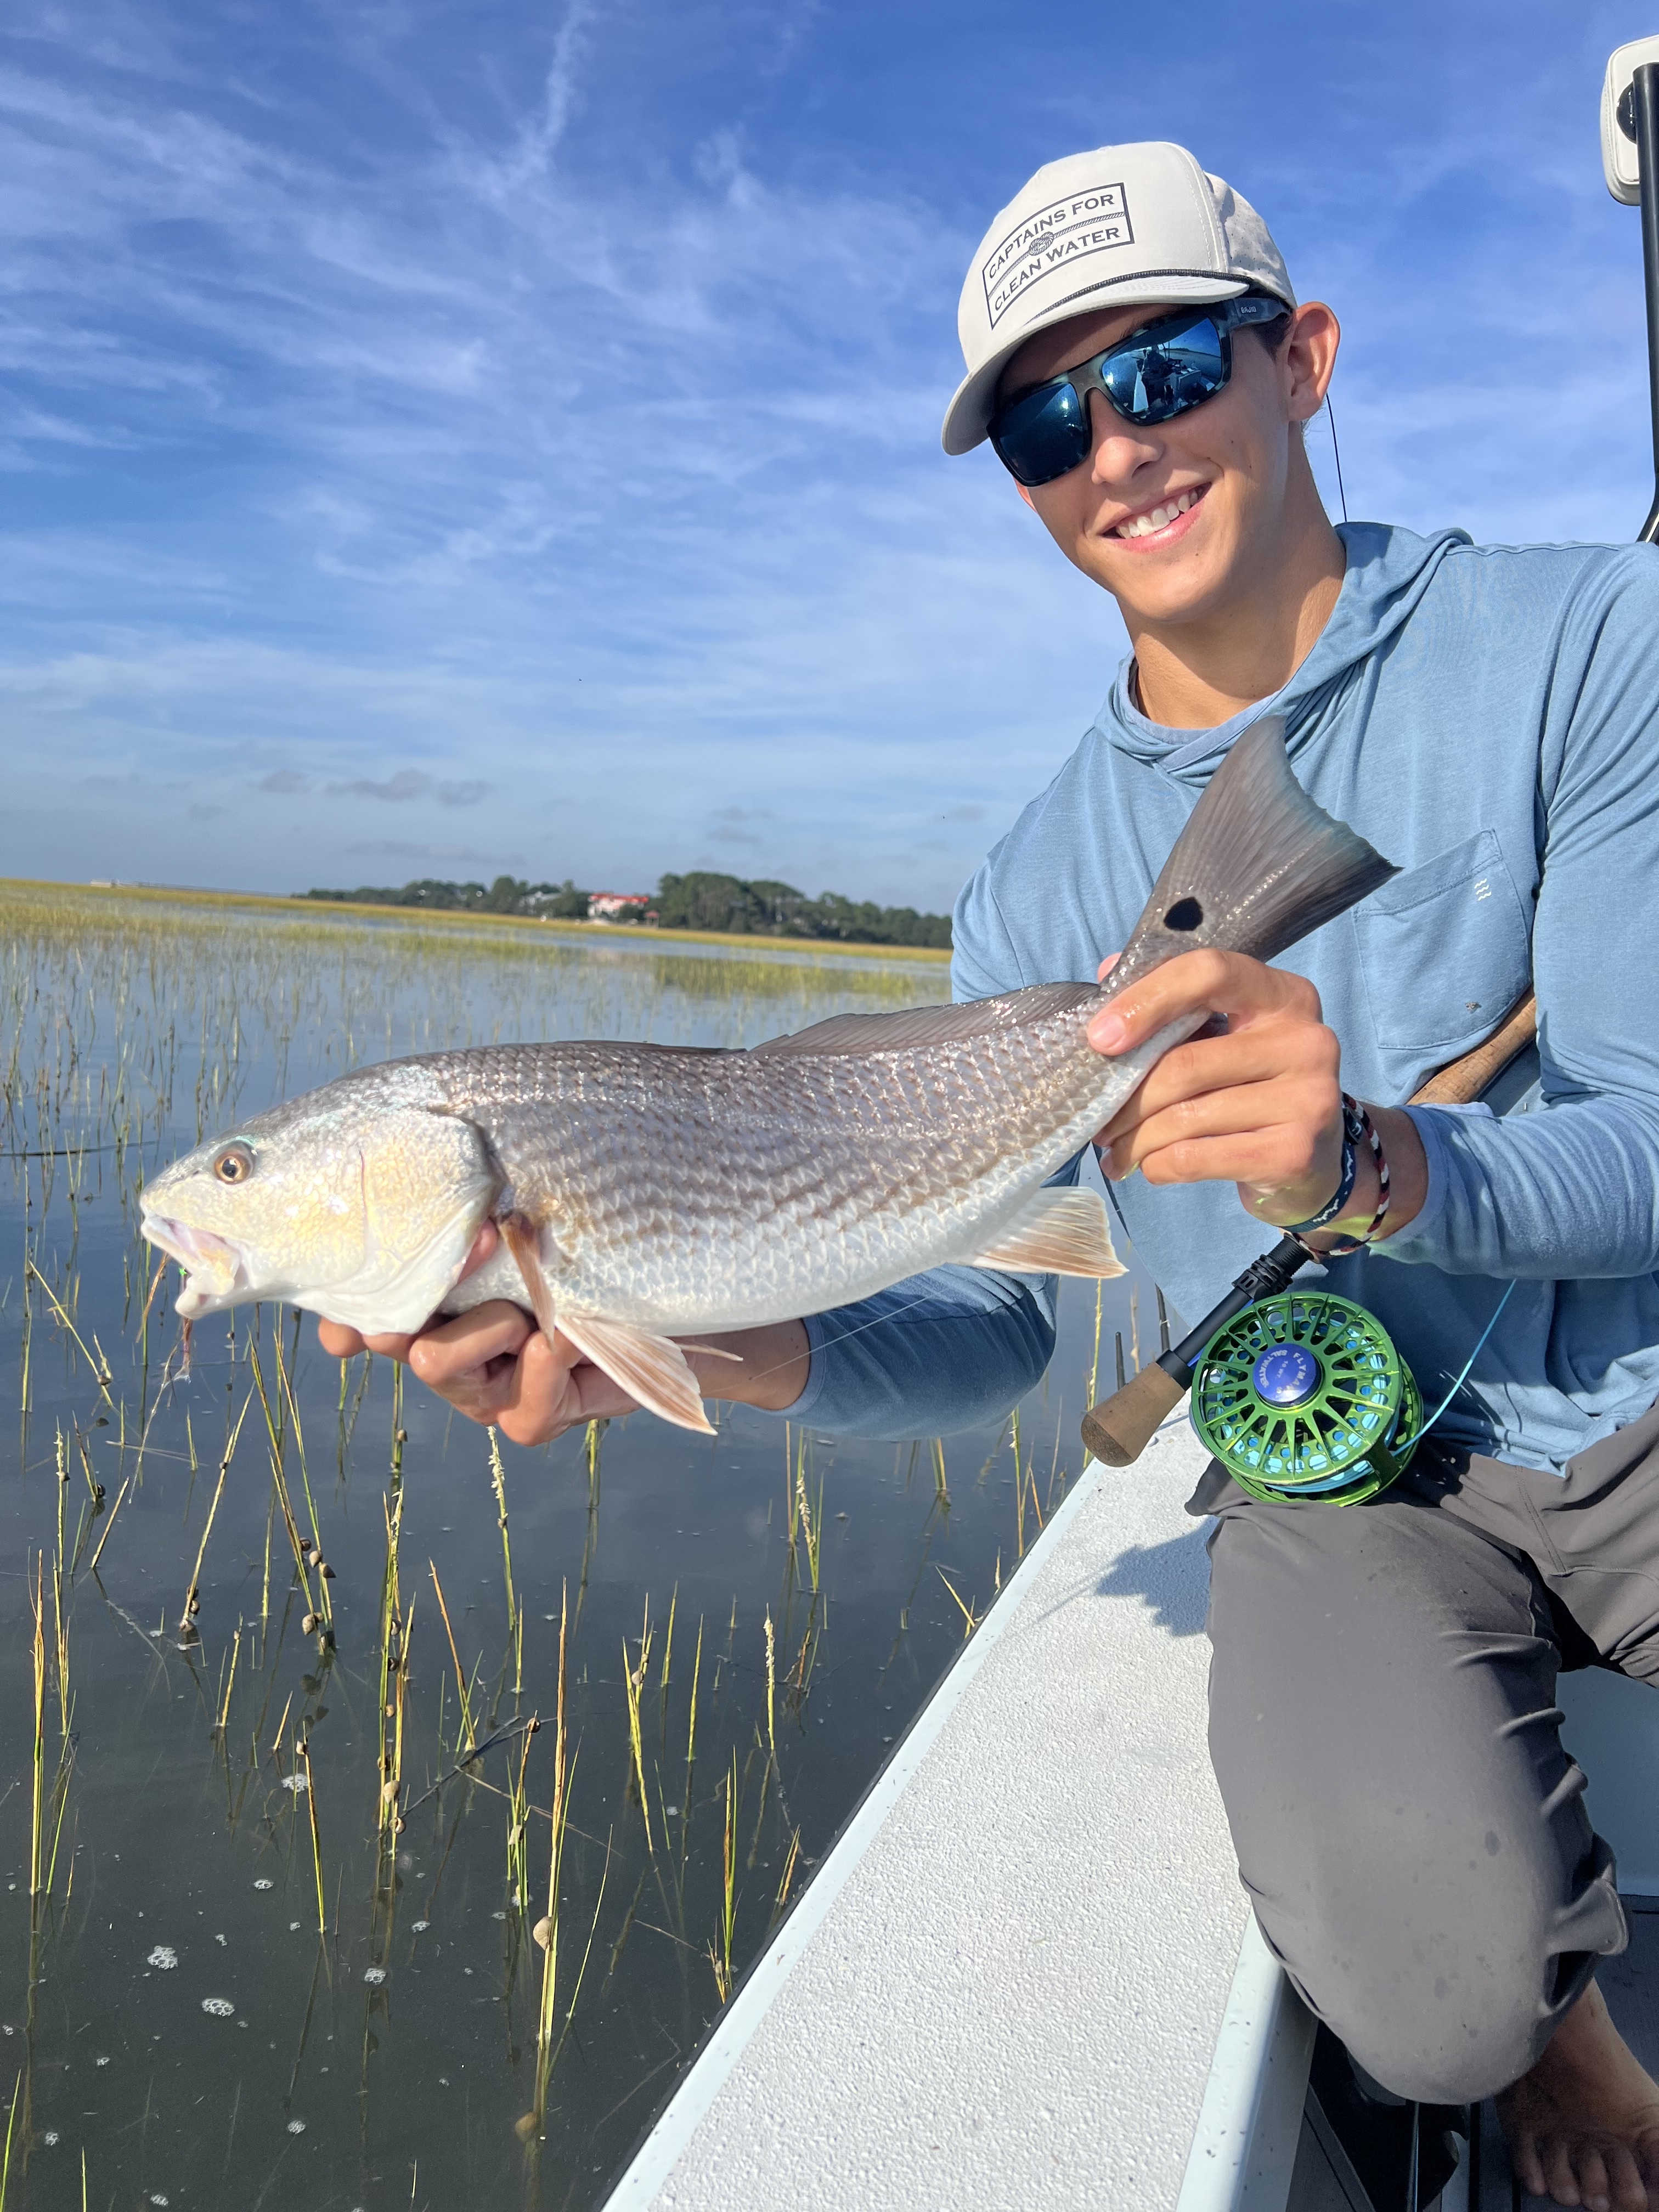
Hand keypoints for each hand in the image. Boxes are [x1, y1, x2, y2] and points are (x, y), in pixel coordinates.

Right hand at [314, 1221, 810, 1445]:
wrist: (711, 1278)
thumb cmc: (626, 1212)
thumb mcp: (548, 1179)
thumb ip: (480, 1175)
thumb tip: (411, 1160)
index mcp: (446, 1276)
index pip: (368, 1292)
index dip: (341, 1302)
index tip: (340, 1304)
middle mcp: (459, 1329)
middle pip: (390, 1332)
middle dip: (405, 1303)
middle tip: (447, 1273)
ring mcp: (497, 1377)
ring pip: (440, 1367)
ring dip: (480, 1329)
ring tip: (525, 1306)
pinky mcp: (547, 1410)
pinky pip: (518, 1413)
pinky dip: (540, 1372)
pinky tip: (566, 1340)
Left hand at [1087, 948, 1424, 1241]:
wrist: (1315, 1161)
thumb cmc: (1252, 1087)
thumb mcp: (1222, 1035)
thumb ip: (1171, 1002)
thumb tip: (1107, 972)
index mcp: (1282, 995)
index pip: (1209, 973)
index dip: (1147, 1000)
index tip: (1098, 1038)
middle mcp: (1306, 1039)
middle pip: (1185, 1063)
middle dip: (1125, 1099)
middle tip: (1097, 1121)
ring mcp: (1308, 1098)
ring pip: (1184, 1117)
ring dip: (1134, 1140)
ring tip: (1115, 1151)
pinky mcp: (1294, 1152)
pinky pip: (1197, 1157)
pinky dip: (1158, 1166)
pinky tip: (1151, 1167)